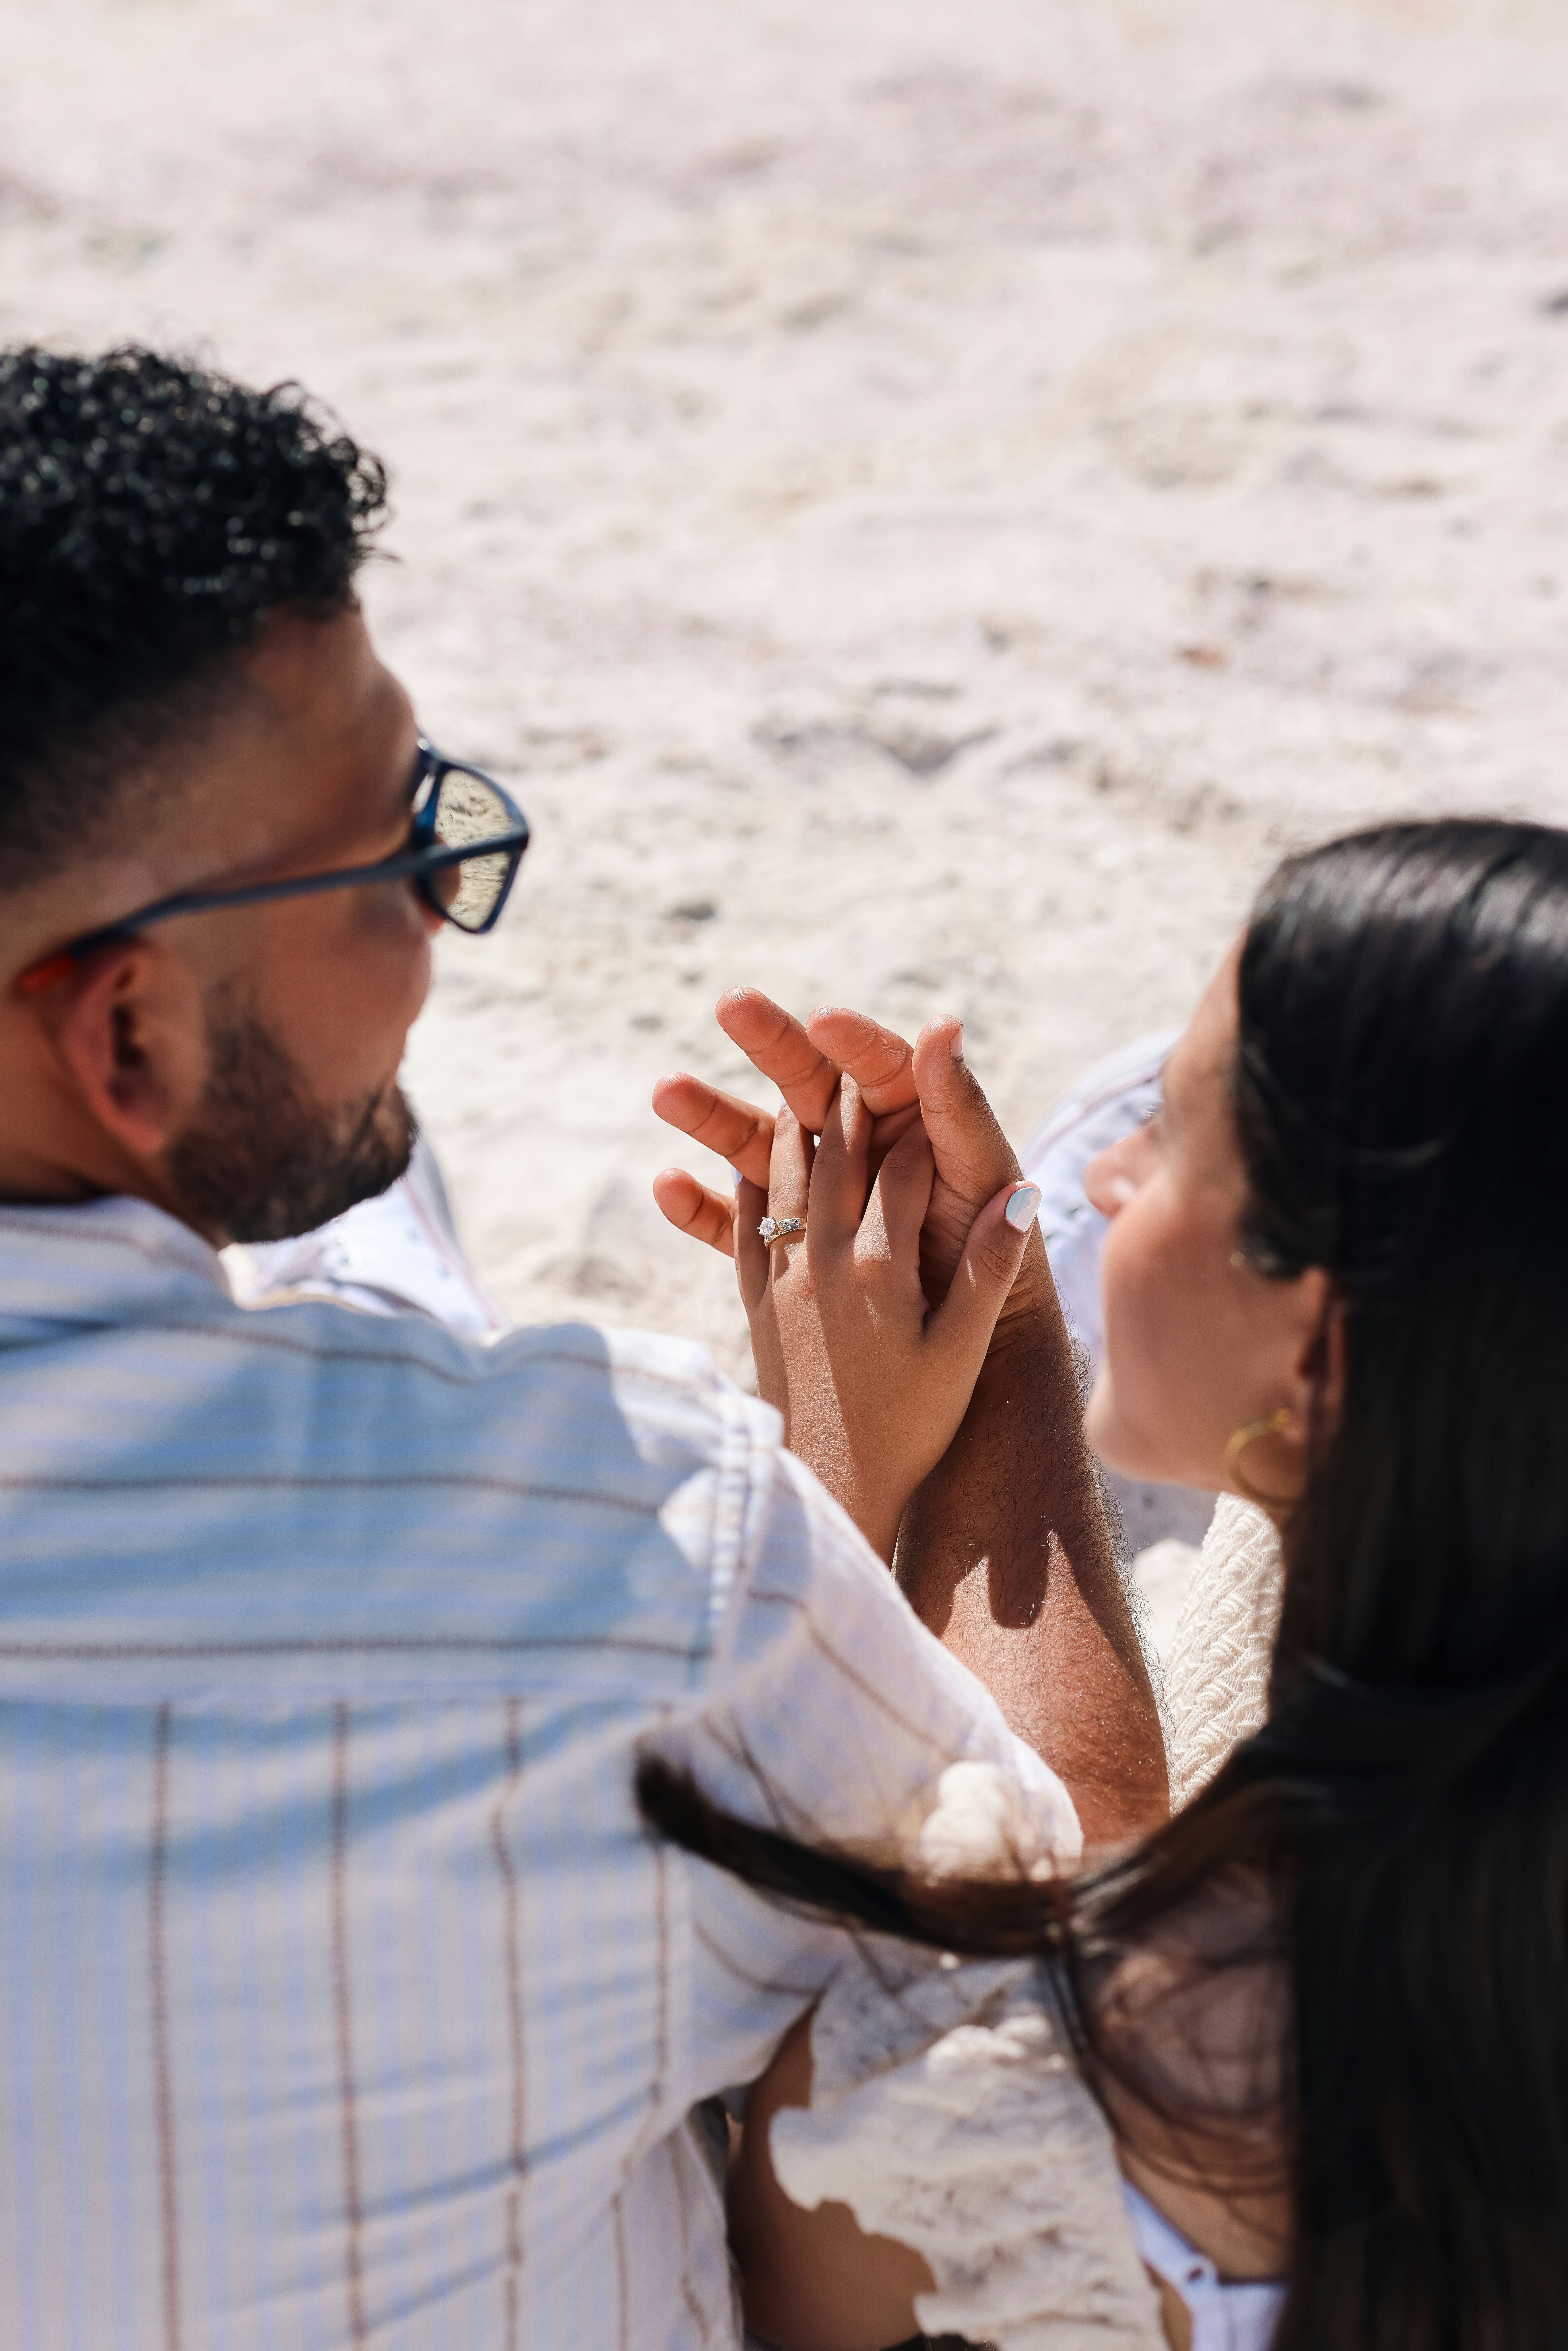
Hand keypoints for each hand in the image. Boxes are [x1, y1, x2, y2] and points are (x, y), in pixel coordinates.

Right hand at [652, 989, 1046, 1326]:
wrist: (991, 1334)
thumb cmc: (989, 1248)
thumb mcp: (981, 1167)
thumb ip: (957, 1103)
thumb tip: (943, 1024)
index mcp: (907, 1112)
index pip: (873, 1062)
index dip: (849, 1038)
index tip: (824, 1020)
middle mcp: (857, 1141)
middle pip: (805, 1082)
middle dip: (769, 1042)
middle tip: (734, 1003)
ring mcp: (817, 1193)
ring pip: (757, 1144)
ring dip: (711, 1115)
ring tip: (665, 1091)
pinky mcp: (790, 1245)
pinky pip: (738, 1224)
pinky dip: (701, 1208)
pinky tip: (665, 1184)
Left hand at [736, 1072, 1040, 1559]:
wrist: (831, 1489)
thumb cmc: (909, 1428)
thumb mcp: (961, 1352)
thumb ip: (985, 1271)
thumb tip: (1019, 1193)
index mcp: (881, 1270)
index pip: (900, 1171)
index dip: (920, 1129)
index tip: (931, 1092)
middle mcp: (824, 1263)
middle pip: (834, 1158)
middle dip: (850, 1105)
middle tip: (854, 1056)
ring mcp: (782, 1282)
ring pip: (782, 1181)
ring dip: (791, 1129)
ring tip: (799, 1089)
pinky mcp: (755, 1305)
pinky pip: (746, 1226)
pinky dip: (749, 1185)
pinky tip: (750, 1167)